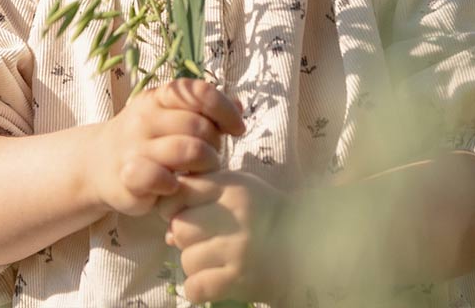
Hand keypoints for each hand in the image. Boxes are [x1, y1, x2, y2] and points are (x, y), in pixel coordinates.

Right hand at [88, 78, 244, 216]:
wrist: (98, 164)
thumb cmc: (145, 140)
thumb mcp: (170, 117)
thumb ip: (203, 111)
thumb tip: (239, 106)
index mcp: (159, 97)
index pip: (200, 92)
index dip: (225, 110)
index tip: (237, 129)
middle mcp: (146, 117)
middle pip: (200, 125)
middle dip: (216, 145)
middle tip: (212, 158)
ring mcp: (136, 145)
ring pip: (189, 150)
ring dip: (205, 166)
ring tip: (201, 174)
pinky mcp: (129, 175)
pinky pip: (163, 178)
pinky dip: (177, 185)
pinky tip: (176, 188)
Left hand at [157, 170, 289, 304]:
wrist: (307, 245)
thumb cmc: (266, 212)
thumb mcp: (238, 187)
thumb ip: (203, 195)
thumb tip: (167, 231)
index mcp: (230, 188)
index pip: (181, 192)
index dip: (175, 205)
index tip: (184, 213)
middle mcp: (232, 216)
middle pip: (180, 228)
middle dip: (186, 237)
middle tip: (204, 240)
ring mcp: (236, 250)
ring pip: (187, 259)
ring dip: (195, 264)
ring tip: (216, 260)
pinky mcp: (239, 280)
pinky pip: (196, 287)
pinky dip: (199, 288)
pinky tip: (213, 280)